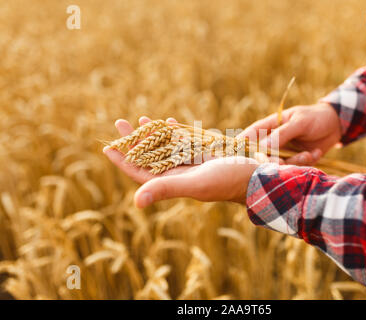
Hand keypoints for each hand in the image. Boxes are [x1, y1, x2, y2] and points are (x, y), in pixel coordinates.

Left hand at [103, 117, 259, 207]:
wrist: (255, 176)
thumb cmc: (227, 181)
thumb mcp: (195, 184)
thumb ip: (166, 189)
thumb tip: (135, 202)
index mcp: (173, 183)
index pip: (140, 172)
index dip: (123, 160)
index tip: (108, 147)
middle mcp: (179, 174)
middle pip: (149, 156)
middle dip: (134, 141)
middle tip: (120, 123)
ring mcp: (191, 163)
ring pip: (165, 147)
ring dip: (152, 134)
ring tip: (141, 119)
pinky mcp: (203, 155)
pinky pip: (184, 142)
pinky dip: (175, 132)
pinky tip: (170, 122)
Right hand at [240, 102, 341, 164]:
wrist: (335, 125)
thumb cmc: (315, 117)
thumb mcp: (299, 122)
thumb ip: (282, 134)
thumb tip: (263, 146)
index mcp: (270, 126)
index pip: (251, 134)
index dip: (242, 144)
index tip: (236, 155)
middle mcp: (274, 141)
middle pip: (263, 155)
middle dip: (273, 161)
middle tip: (283, 163)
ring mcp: (284, 152)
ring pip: (280, 164)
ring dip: (295, 161)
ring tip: (309, 153)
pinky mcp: (295, 161)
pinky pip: (294, 167)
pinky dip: (306, 162)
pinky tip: (315, 153)